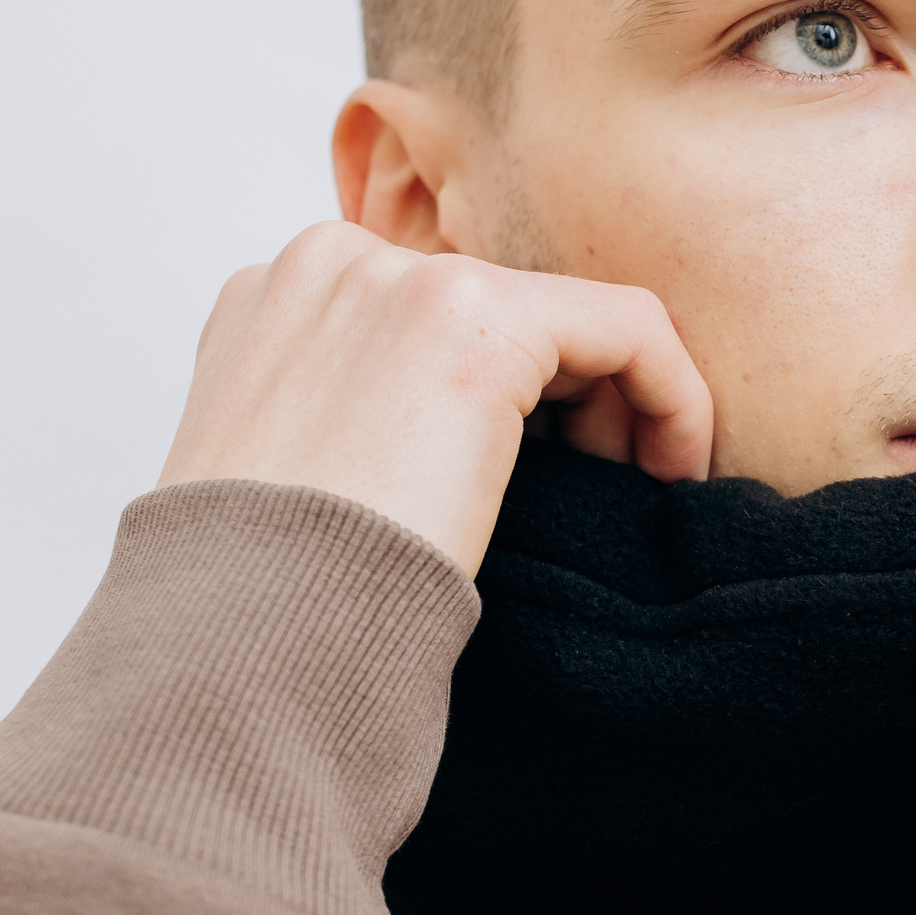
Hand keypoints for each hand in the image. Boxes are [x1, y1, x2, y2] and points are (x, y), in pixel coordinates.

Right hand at [158, 223, 713, 575]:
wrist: (243, 645)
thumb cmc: (267, 607)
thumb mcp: (290, 494)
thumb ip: (349, 435)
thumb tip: (434, 463)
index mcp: (272, 310)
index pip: (430, 326)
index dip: (512, 404)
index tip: (551, 486)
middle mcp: (328, 270)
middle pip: (504, 312)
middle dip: (569, 405)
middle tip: (603, 498)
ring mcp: (396, 280)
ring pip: (571, 318)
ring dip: (621, 408)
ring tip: (638, 496)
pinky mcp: (475, 316)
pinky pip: (628, 328)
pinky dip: (672, 397)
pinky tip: (673, 474)